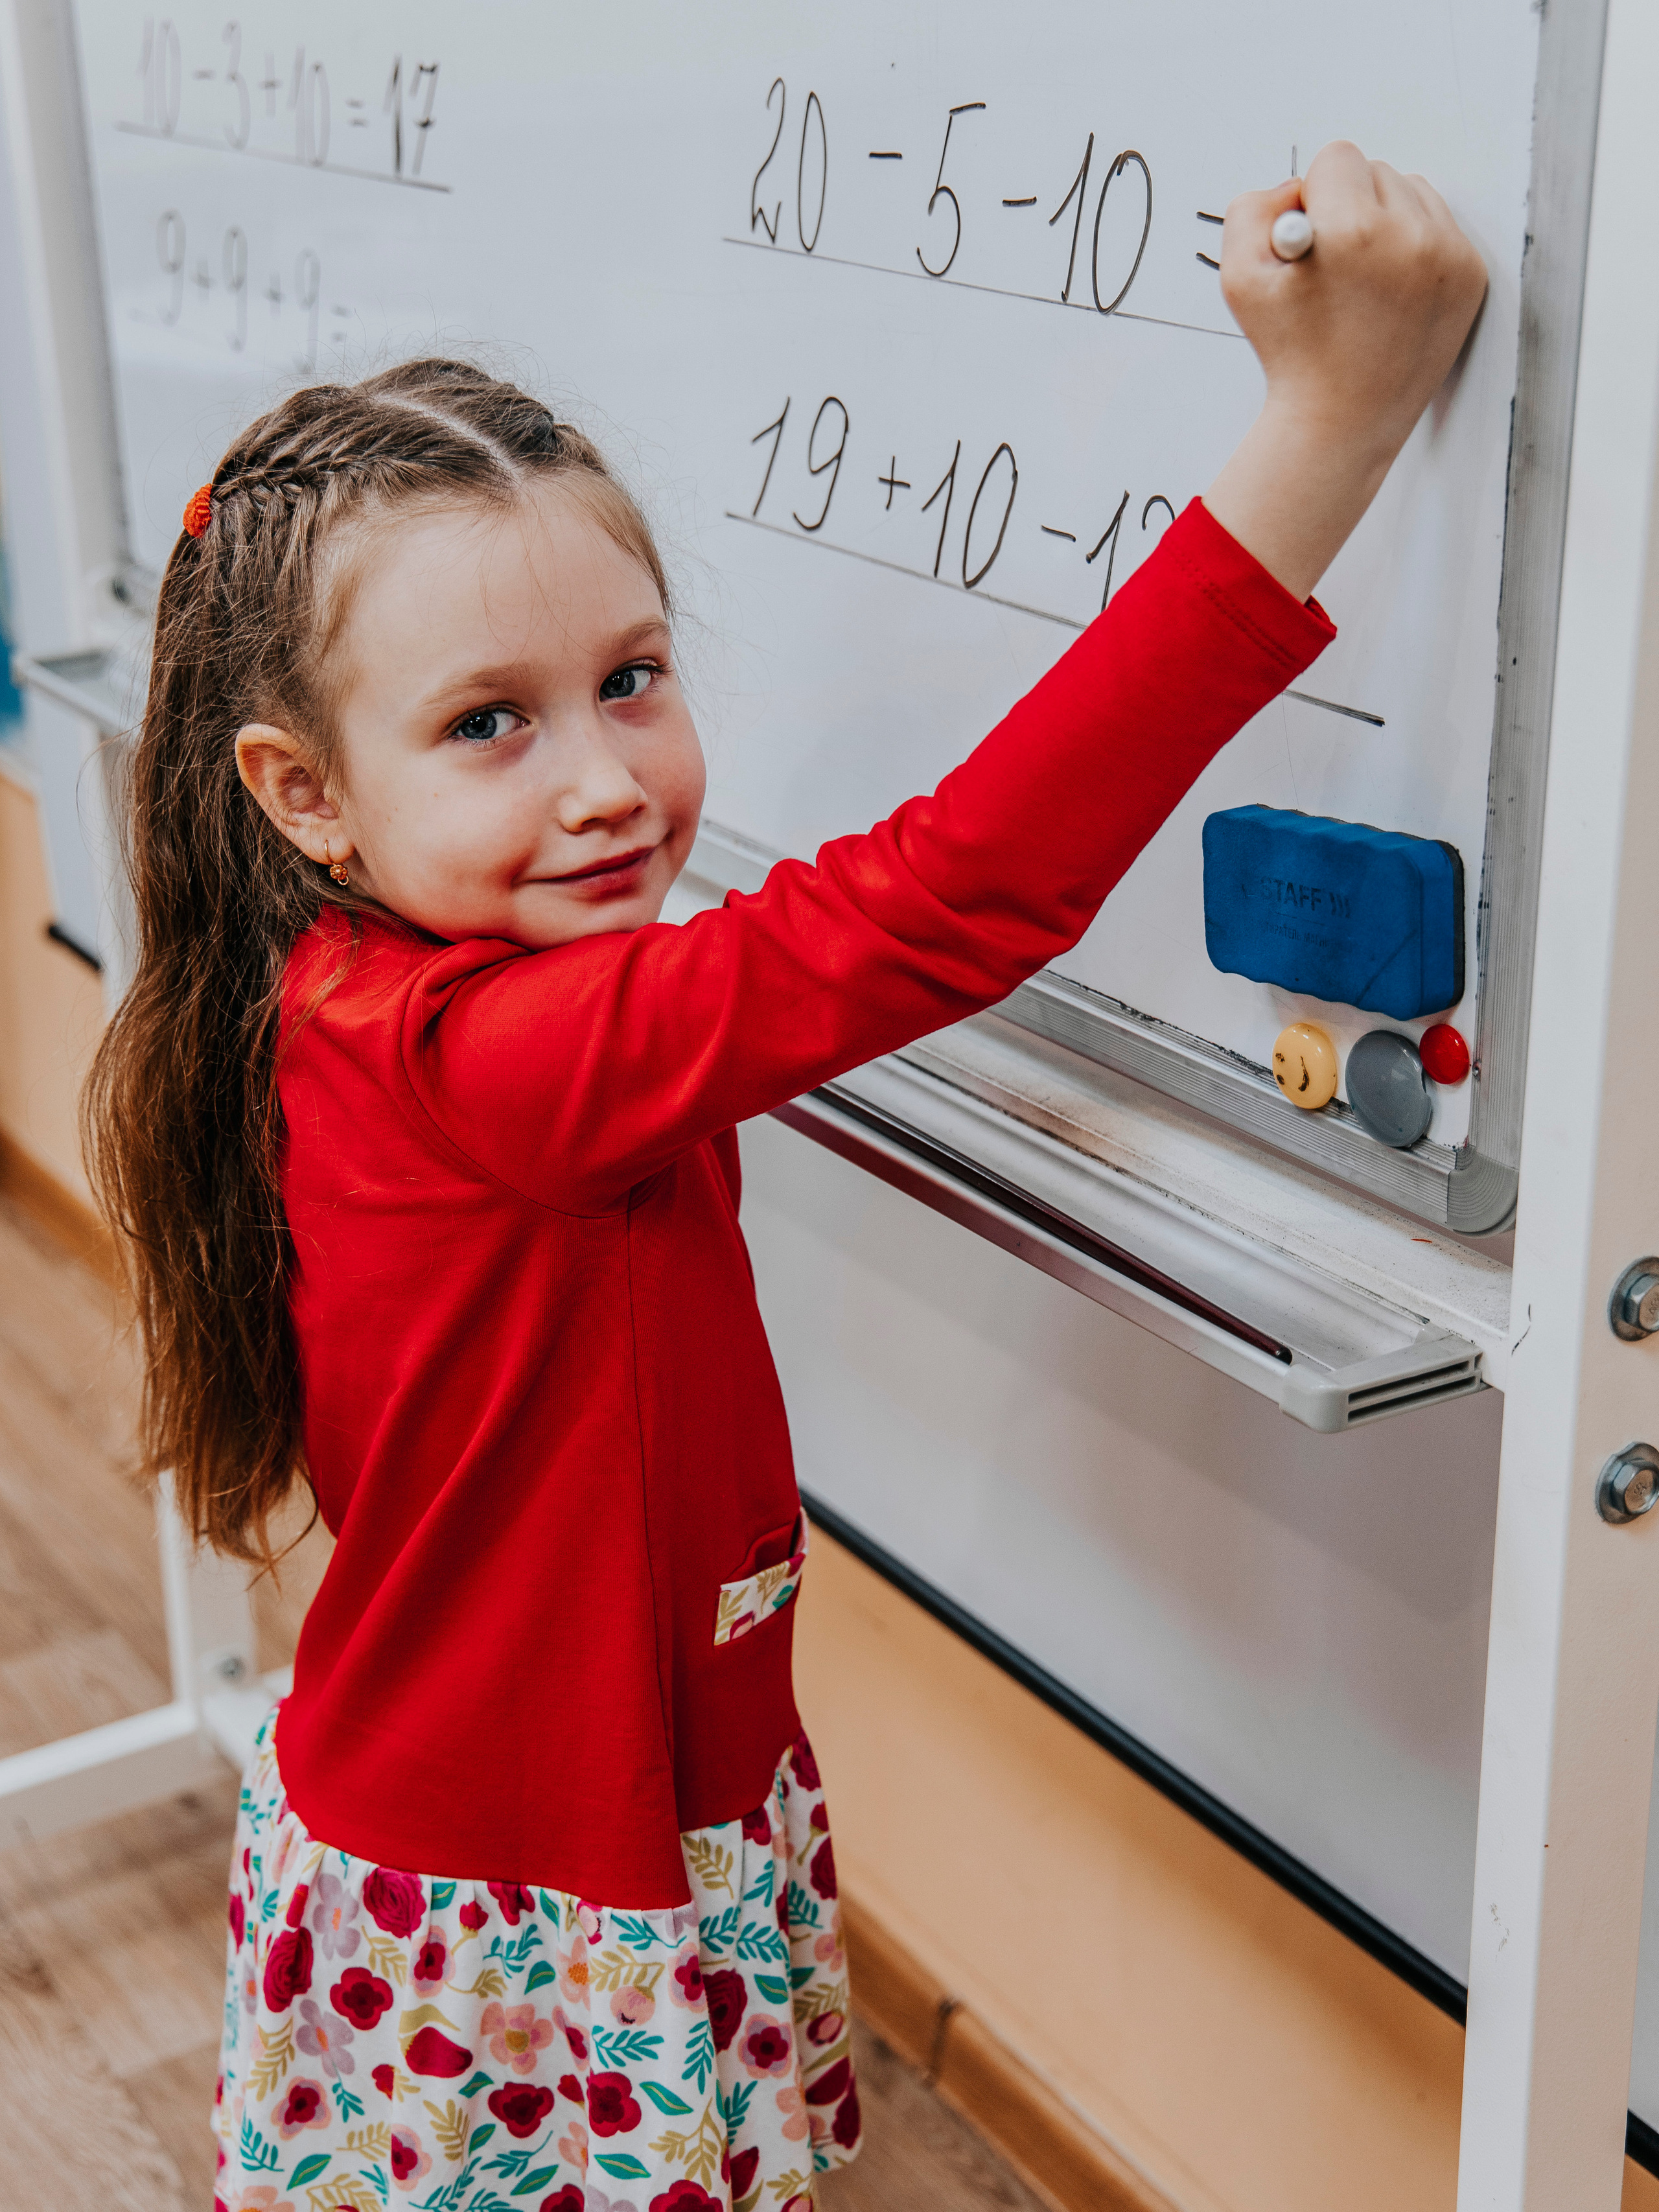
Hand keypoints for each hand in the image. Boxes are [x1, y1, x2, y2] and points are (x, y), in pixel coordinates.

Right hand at [1203, 141, 1487, 600]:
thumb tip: (1298, 187)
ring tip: (1362, 279)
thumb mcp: (1239, 278)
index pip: (1336, 157)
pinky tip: (1389, 289)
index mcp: (1356, 233)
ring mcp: (1450, 257)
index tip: (1309, 246)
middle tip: (1334, 270)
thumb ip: (1251, 208)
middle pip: (1375, 168)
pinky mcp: (1471, 275)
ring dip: (1382, 219)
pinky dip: (1411, 245)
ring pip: (1411, 190)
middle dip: (1349, 206)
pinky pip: (1438, 222)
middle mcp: (1412, 238)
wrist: (1341, 422)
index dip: (1311, 198)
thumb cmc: (1290, 353)